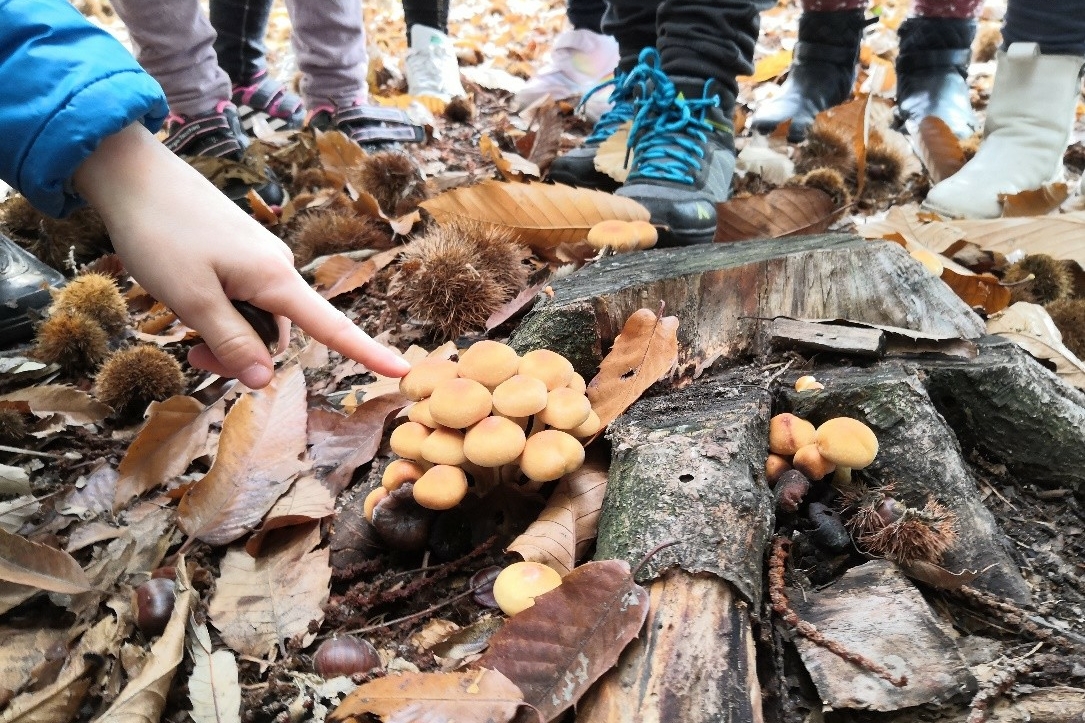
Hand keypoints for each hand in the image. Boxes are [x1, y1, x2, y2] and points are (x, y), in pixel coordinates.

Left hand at [72, 123, 409, 387]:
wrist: (133, 174)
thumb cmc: (161, 233)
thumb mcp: (191, 299)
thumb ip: (231, 342)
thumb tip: (265, 380)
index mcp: (275, 279)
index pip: (332, 326)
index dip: (367, 352)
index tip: (403, 369)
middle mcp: (277, 268)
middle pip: (279, 334)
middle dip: (242, 353)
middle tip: (191, 354)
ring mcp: (259, 259)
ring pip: (257, 318)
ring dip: (225, 333)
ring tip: (181, 321)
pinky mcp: (240, 253)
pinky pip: (243, 296)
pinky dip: (220, 310)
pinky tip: (186, 297)